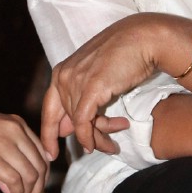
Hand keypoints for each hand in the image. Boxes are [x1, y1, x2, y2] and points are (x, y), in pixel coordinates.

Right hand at [0, 102, 50, 192]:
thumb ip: (5, 156)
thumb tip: (13, 185)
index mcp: (17, 124)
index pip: (42, 153)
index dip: (42, 175)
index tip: (35, 190)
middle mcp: (15, 131)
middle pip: (40, 167)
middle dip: (37, 190)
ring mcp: (4, 144)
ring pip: (30, 176)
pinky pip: (14, 182)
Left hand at [40, 17, 155, 156]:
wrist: (143, 39)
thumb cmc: (124, 56)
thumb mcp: (94, 77)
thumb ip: (79, 99)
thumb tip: (67, 129)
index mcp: (61, 72)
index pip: (49, 110)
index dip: (48, 134)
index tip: (50, 154)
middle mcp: (63, 76)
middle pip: (68, 120)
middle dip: (87, 137)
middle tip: (105, 146)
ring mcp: (75, 81)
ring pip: (78, 124)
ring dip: (97, 138)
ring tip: (113, 146)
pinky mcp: (90, 88)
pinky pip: (83, 122)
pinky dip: (90, 137)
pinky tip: (101, 144)